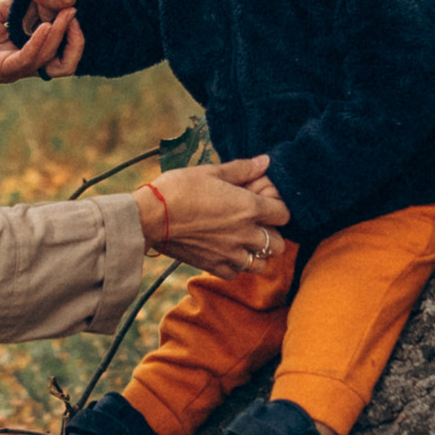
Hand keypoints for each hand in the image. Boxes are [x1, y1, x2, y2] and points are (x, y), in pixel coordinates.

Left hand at [0, 1, 86, 89]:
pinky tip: (44, 25)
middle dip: (72, 36)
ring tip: (66, 15)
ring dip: (58, 35)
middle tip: (75, 11)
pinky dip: (38, 42)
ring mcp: (10, 69)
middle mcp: (20, 64)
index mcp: (19, 52)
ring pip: (46, 56)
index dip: (67, 31)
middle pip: (58, 58)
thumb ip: (12, 7)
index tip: (72, 7)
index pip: (54, 48)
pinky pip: (26, 59)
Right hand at [137, 154, 289, 272]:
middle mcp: (245, 234)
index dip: (278, 208)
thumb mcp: (211, 172)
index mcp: (249, 208)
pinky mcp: (213, 266)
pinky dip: (234, 266)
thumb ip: (242, 169)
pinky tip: (224, 252)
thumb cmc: (178, 188)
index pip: (284, 215)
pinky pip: (235, 273)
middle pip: (279, 244)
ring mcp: (230, 254)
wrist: (149, 217)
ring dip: (257, 254)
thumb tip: (265, 161)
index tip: (266, 203)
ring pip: (260, 264)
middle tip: (257, 225)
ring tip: (243, 242)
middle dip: (272, 235)